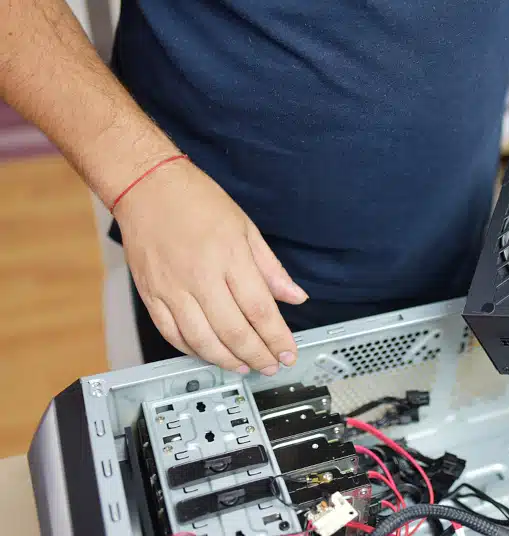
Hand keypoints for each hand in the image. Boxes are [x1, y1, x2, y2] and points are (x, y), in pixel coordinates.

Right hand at [114, 159, 307, 374]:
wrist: (146, 186)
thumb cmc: (196, 201)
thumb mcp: (245, 227)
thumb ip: (271, 268)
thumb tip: (295, 296)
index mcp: (230, 256)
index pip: (260, 309)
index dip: (277, 338)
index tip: (288, 352)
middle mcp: (201, 276)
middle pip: (234, 331)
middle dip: (258, 355)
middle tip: (271, 365)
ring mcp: (172, 288)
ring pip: (202, 340)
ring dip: (228, 360)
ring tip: (245, 366)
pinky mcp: (151, 294)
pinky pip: (172, 334)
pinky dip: (193, 351)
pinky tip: (210, 354)